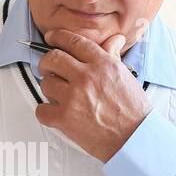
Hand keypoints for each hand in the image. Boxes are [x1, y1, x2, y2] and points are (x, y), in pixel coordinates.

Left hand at [34, 29, 151, 161]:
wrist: (134, 138)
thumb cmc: (133, 110)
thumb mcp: (125, 76)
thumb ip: (112, 56)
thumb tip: (114, 39)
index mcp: (102, 64)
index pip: (73, 41)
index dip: (57, 37)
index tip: (50, 38)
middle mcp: (86, 77)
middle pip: (52, 58)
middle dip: (46, 62)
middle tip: (48, 68)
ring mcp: (73, 97)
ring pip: (45, 83)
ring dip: (49, 89)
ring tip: (60, 95)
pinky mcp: (65, 118)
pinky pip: (41, 110)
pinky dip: (45, 112)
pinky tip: (55, 113)